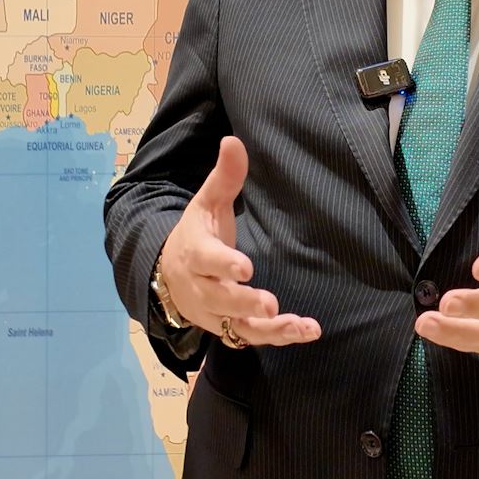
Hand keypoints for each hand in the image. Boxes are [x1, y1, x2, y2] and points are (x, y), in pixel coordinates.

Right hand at [157, 136, 320, 345]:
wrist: (169, 276)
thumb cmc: (197, 233)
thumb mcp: (206, 204)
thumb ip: (224, 177)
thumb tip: (234, 140)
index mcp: (196, 253)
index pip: (206, 260)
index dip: (223, 264)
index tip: (245, 267)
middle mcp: (203, 287)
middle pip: (221, 299)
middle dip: (245, 303)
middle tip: (270, 304)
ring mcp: (216, 313)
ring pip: (239, 326)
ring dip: (270, 329)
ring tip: (300, 326)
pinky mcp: (230, 328)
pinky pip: (252, 337)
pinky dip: (279, 337)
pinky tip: (308, 330)